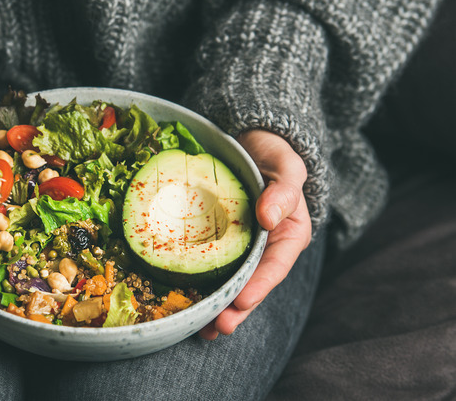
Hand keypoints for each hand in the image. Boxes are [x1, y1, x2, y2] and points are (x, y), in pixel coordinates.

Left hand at [199, 130, 311, 339]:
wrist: (250, 143)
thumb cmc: (272, 155)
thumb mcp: (286, 165)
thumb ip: (284, 190)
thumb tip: (269, 216)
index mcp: (287, 235)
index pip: (275, 266)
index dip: (259, 286)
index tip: (242, 301)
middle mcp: (265, 248)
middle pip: (252, 284)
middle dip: (235, 309)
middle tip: (217, 327)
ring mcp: (240, 247)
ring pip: (230, 283)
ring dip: (216, 307)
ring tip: (201, 329)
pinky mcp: (217, 242)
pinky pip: (208, 266)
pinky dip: (198, 286)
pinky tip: (183, 303)